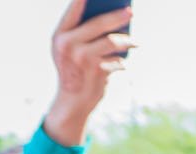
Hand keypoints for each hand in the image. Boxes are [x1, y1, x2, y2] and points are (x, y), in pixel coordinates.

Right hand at [45, 0, 133, 147]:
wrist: (72, 100)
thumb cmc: (74, 70)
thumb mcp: (68, 51)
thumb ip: (81, 34)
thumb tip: (113, 19)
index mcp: (60, 36)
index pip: (72, 11)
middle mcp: (69, 45)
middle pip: (98, 24)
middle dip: (117, 16)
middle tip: (130, 11)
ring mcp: (83, 58)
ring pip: (112, 41)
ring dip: (127, 41)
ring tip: (135, 42)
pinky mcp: (98, 71)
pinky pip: (118, 59)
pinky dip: (123, 61)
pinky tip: (123, 63)